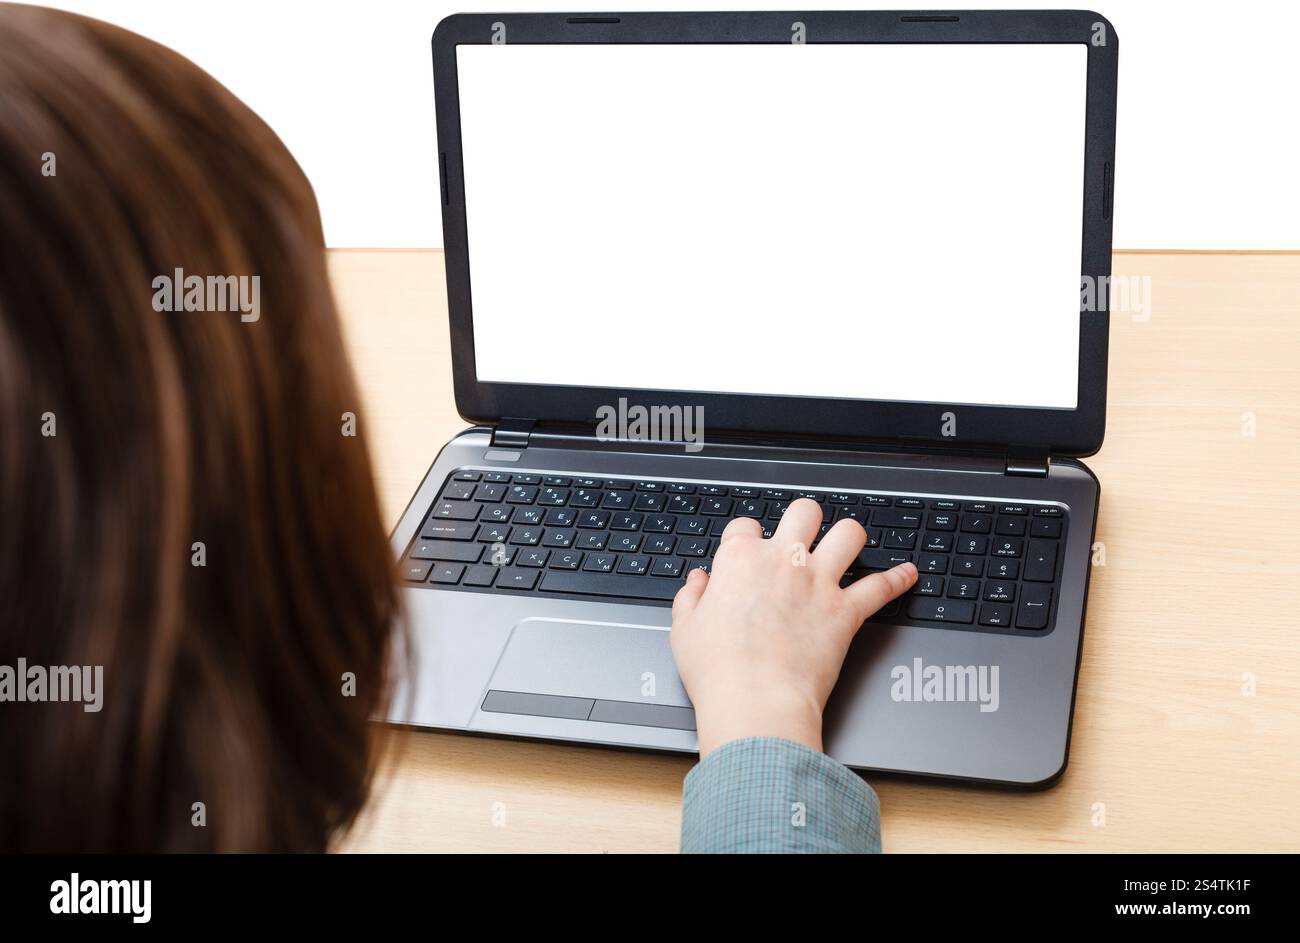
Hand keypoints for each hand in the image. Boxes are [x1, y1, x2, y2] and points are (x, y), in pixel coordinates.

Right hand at [670, 498, 916, 755]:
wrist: (755, 701)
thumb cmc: (718, 671)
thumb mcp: (685, 629)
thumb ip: (692, 598)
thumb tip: (698, 582)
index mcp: (739, 560)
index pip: (745, 526)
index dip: (745, 538)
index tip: (747, 551)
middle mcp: (782, 562)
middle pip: (803, 512)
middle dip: (803, 520)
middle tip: (801, 535)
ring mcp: (818, 583)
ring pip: (849, 534)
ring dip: (849, 537)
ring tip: (847, 545)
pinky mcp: (845, 612)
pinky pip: (882, 587)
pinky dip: (898, 580)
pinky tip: (908, 574)